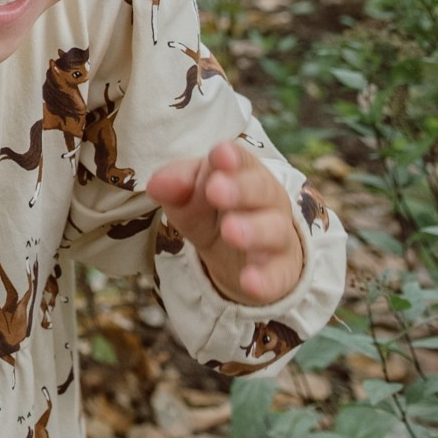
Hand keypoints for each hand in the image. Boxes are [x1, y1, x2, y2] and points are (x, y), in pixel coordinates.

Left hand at [147, 138, 306, 305]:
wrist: (241, 257)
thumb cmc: (213, 211)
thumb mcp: (189, 196)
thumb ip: (176, 185)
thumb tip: (155, 184)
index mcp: (244, 172)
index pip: (241, 159)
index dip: (231, 157)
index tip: (220, 155)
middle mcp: (267, 200)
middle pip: (261, 190)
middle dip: (239, 189)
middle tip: (215, 190)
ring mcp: (278, 235)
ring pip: (273, 230)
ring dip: (253, 230)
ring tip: (230, 232)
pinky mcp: (281, 271)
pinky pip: (277, 276)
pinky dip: (266, 280)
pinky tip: (251, 282)